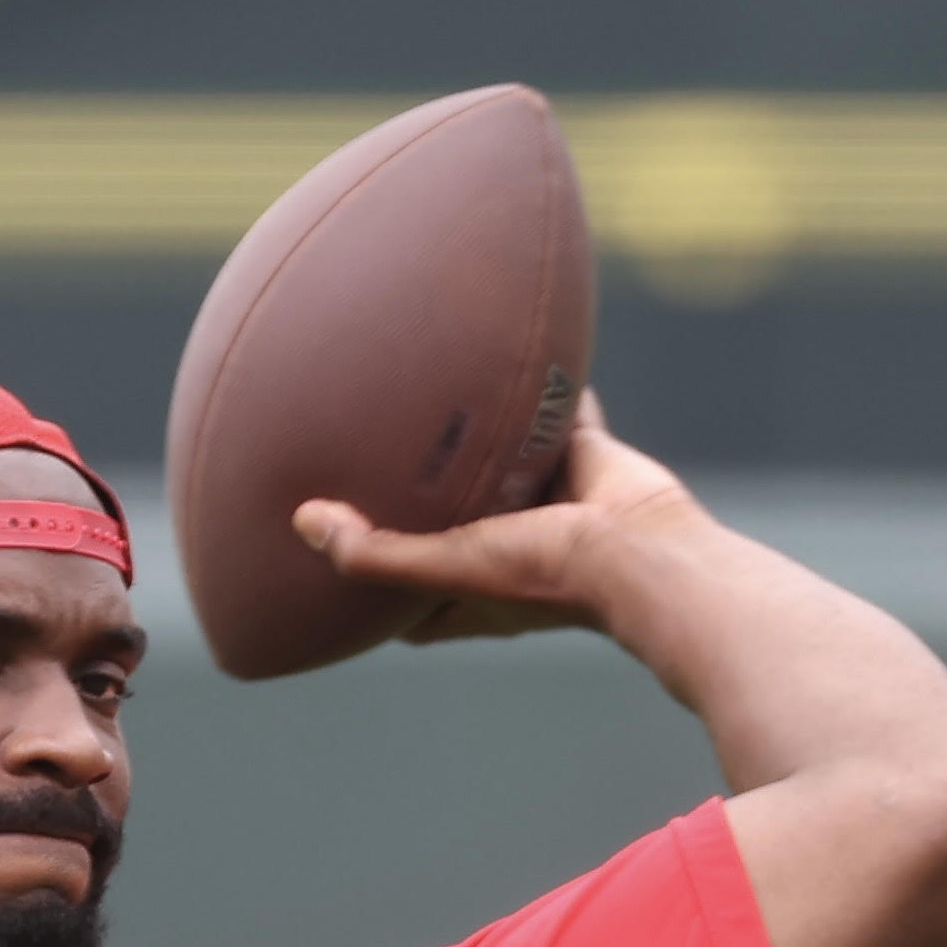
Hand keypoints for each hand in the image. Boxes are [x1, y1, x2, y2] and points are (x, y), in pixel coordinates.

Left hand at [291, 392, 701, 644]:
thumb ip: (375, 552)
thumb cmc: (544, 575)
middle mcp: (507, 550)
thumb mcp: (446, 567)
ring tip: (434, 400)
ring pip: (499, 467)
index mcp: (473, 592)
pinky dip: (544, 388)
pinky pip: (558, 416)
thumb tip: (302, 521)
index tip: (335, 553)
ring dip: (475, 441)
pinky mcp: (582, 459)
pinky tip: (517, 347)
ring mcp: (546, 505)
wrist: (644, 549)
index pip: (409, 599)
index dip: (373, 582)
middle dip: (416, 502)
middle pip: (449, 524)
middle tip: (369, 465)